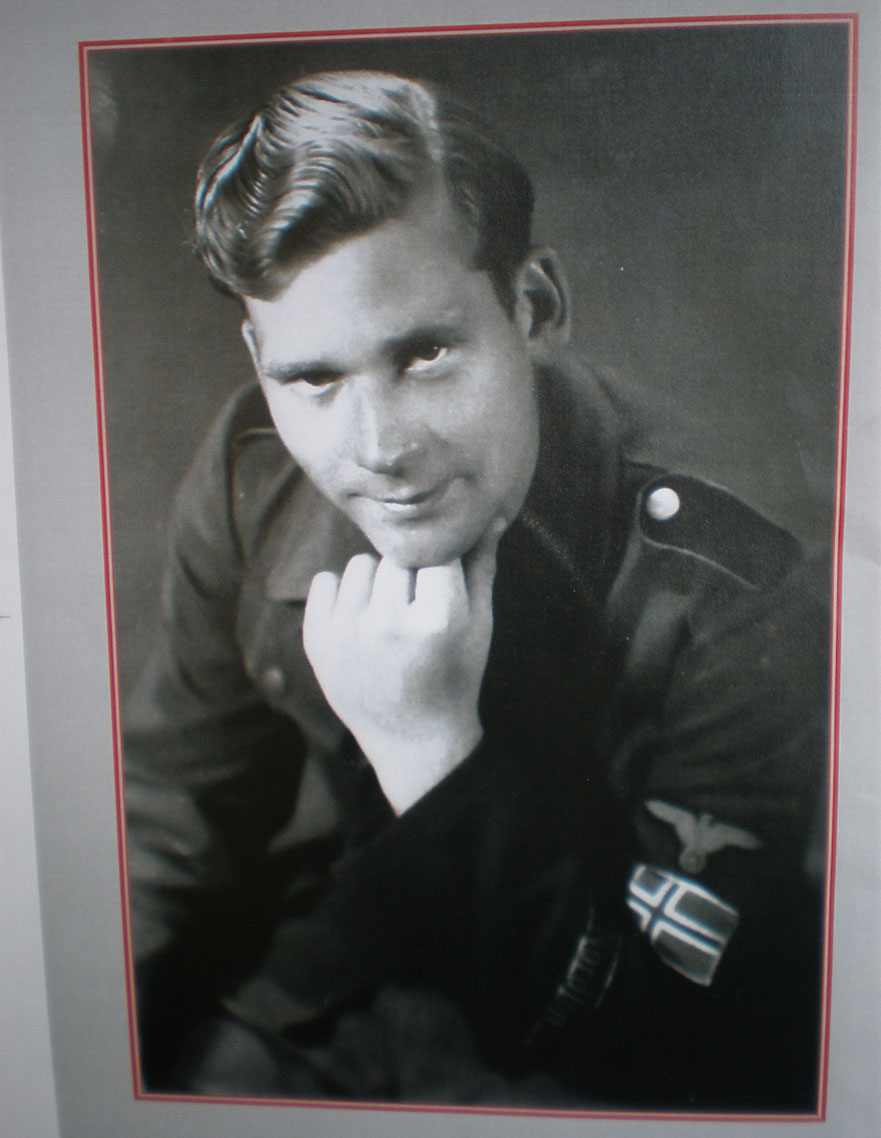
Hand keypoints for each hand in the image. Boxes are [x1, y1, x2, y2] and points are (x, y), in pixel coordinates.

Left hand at [303, 520, 503, 813]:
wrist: (414, 740)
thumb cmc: (455, 676)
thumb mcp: (480, 624)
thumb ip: (482, 566)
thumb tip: (489, 514)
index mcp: (438, 620)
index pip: (436, 550)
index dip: (441, 561)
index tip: (442, 581)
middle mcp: (389, 624)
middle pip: (397, 555)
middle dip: (409, 574)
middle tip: (416, 607)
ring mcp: (348, 634)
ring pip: (361, 564)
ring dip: (376, 582)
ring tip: (389, 617)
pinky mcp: (318, 641)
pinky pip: (325, 581)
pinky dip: (342, 594)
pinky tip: (360, 622)